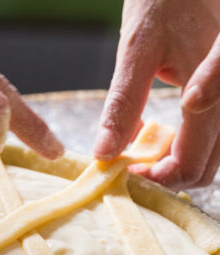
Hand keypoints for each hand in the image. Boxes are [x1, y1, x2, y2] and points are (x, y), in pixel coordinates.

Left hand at [94, 0, 219, 188]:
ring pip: (212, 157)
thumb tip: (104, 153)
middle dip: (166, 174)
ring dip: (177, 162)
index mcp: (212, 89)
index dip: (157, 178)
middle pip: (204, 168)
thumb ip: (123, 105)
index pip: (190, 162)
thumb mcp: (137, 52)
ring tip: (144, 145)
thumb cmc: (165, 1)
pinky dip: (187, 146)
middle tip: (131, 160)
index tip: (128, 168)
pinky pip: (214, 138)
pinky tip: (163, 131)